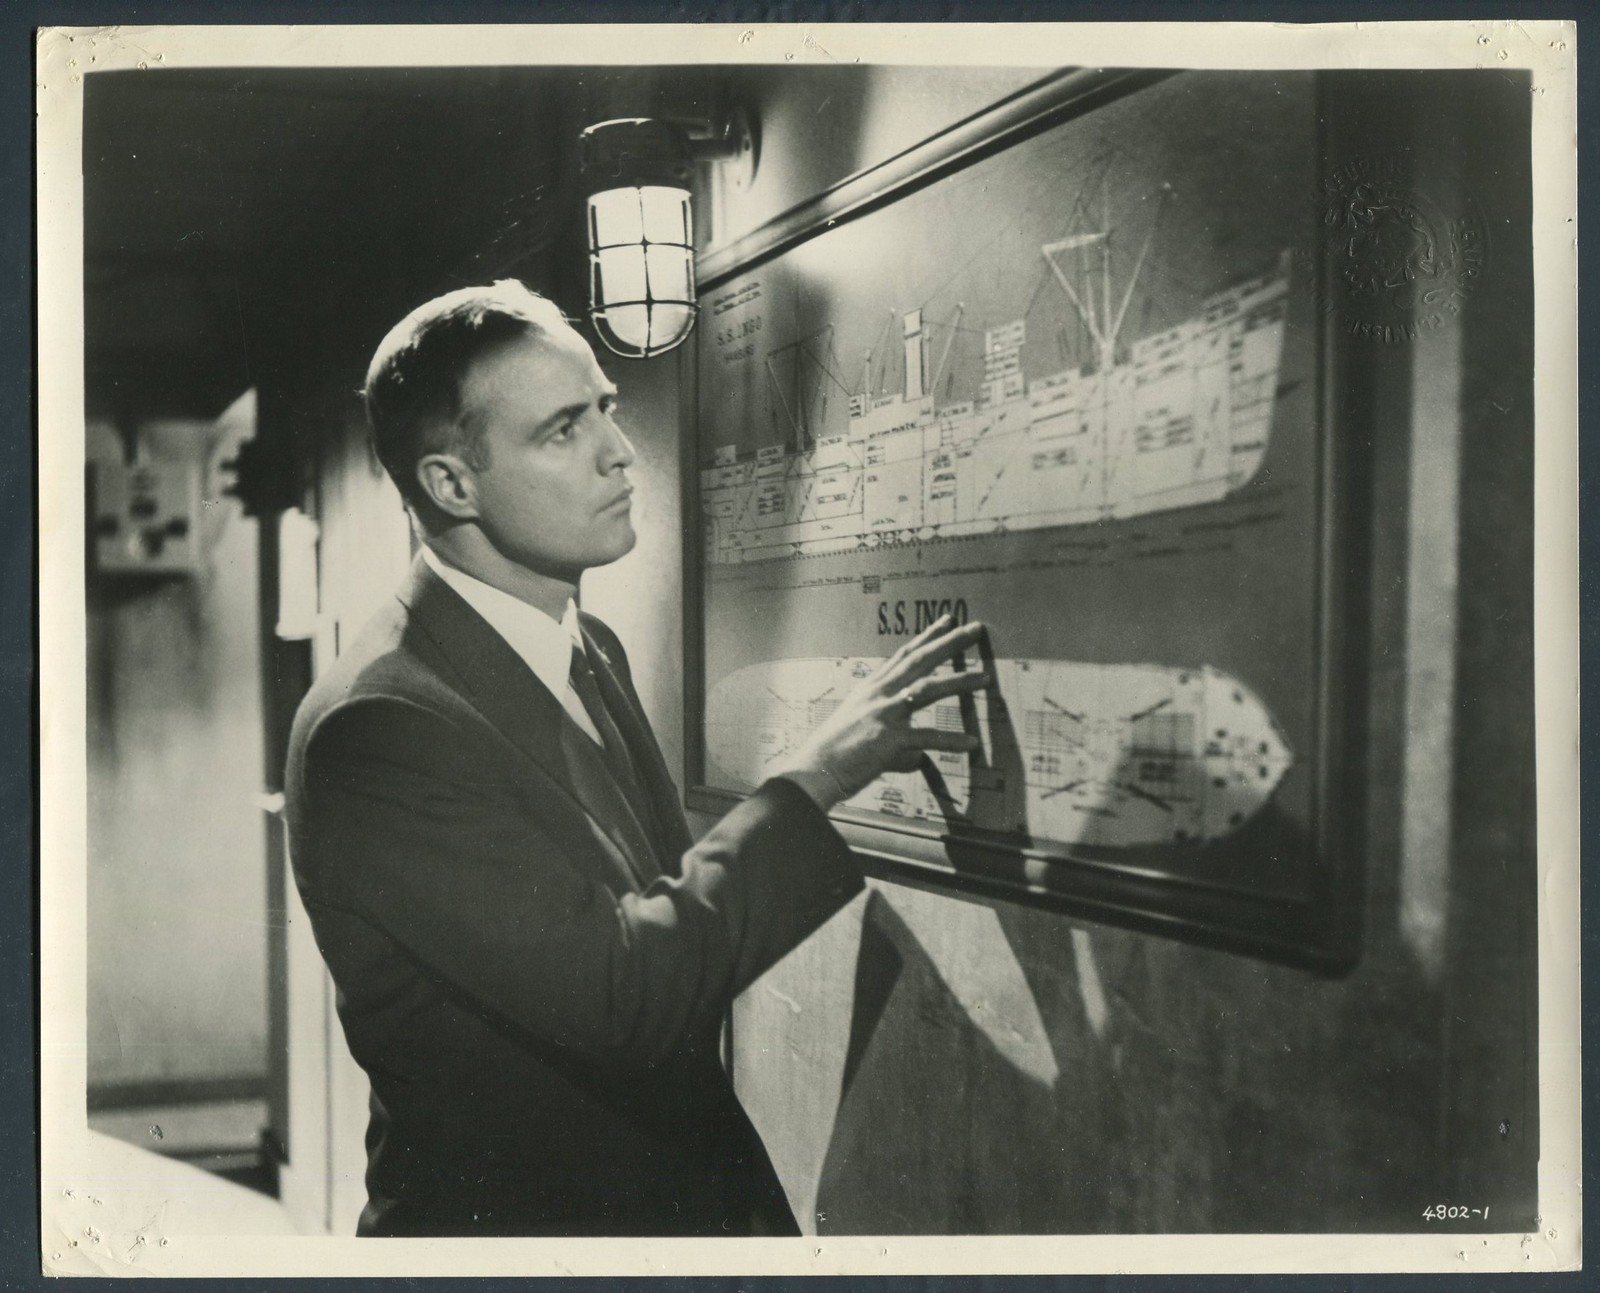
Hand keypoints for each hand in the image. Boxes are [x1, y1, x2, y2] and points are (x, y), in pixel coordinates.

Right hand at [767, 614, 990, 811]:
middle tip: (974, 629)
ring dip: (958, 682)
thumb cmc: (837, 752)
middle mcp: (878, 694)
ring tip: (985, 678)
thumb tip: (920, 755)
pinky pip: (926, 738)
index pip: (905, 655)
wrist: (815, 771)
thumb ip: (900, 741)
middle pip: (920, 661)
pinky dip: (950, 741)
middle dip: (949, 643)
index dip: (928, 636)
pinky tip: (970, 743)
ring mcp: (883, 714)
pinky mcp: (888, 739)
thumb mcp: (867, 733)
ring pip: (927, 690)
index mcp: (872, 688)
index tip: (948, 621)